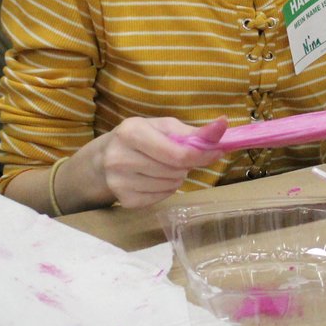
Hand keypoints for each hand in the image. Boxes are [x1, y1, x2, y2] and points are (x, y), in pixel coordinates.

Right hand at [83, 117, 226, 208]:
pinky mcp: (125, 200)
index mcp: (131, 132)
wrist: (102, 159)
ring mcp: (120, 182)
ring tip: (162, 167)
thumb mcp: (163, 127)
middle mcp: (121, 158)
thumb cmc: (139, 138)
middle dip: (184, 164)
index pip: (178, 154)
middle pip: (176, 171)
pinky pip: (162, 197)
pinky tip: (153, 179)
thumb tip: (223, 125)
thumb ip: (193, 131)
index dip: (203, 155)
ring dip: (176, 177)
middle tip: (176, 157)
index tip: (217, 151)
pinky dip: (165, 189)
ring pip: (171, 185)